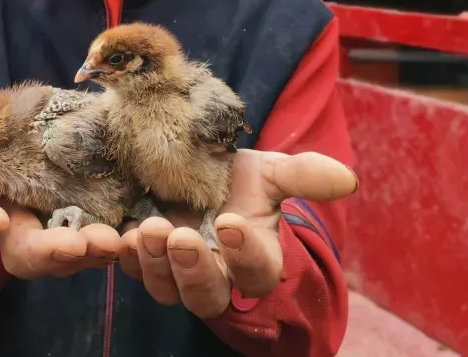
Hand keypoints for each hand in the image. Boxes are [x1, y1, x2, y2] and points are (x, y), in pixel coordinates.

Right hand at [0, 59, 123, 279]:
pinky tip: (143, 235)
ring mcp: (54, 235)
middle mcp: (14, 228)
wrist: (32, 150)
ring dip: (92, 251)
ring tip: (115, 241)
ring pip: (70, 256)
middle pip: (24, 251)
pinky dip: (124, 245)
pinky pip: (106, 247)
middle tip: (75, 245)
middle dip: (49, 251)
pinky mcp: (91, 232)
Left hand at [117, 150, 357, 318]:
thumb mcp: (272, 172)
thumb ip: (306, 176)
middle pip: (207, 294)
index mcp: (255, 259)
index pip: (257, 272)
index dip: (246, 254)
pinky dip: (125, 256)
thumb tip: (348, 179)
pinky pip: (132, 269)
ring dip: (155, 264)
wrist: (198, 172)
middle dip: (194, 270)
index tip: (233, 222)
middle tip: (181, 238)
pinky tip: (119, 235)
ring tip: (147, 230)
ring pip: (166, 289)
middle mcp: (217, 276)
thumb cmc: (242, 180)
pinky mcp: (143, 260)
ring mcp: (176, 273)